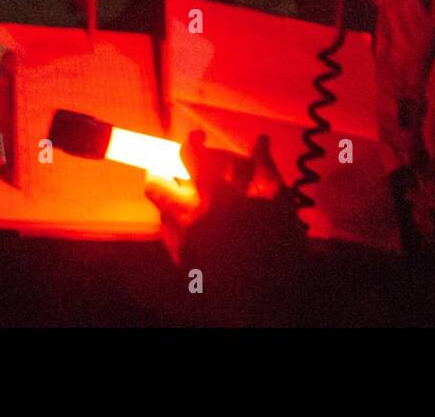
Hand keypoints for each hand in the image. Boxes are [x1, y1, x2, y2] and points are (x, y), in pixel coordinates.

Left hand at [144, 132, 302, 264]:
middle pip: (155, 183)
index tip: (198, 139)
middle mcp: (189, 216)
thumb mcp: (278, 199)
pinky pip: (170, 237)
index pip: (189, 156)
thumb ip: (265, 166)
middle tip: (176, 170)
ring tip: (195, 201)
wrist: (271, 294)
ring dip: (172, 200)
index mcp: (213, 196)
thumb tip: (262, 141)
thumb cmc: (279, 243)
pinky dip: (180, 225)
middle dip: (160, 170)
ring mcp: (181, 242)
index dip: (192, 142)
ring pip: (160, 211)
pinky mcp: (181, 263)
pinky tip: (203, 229)